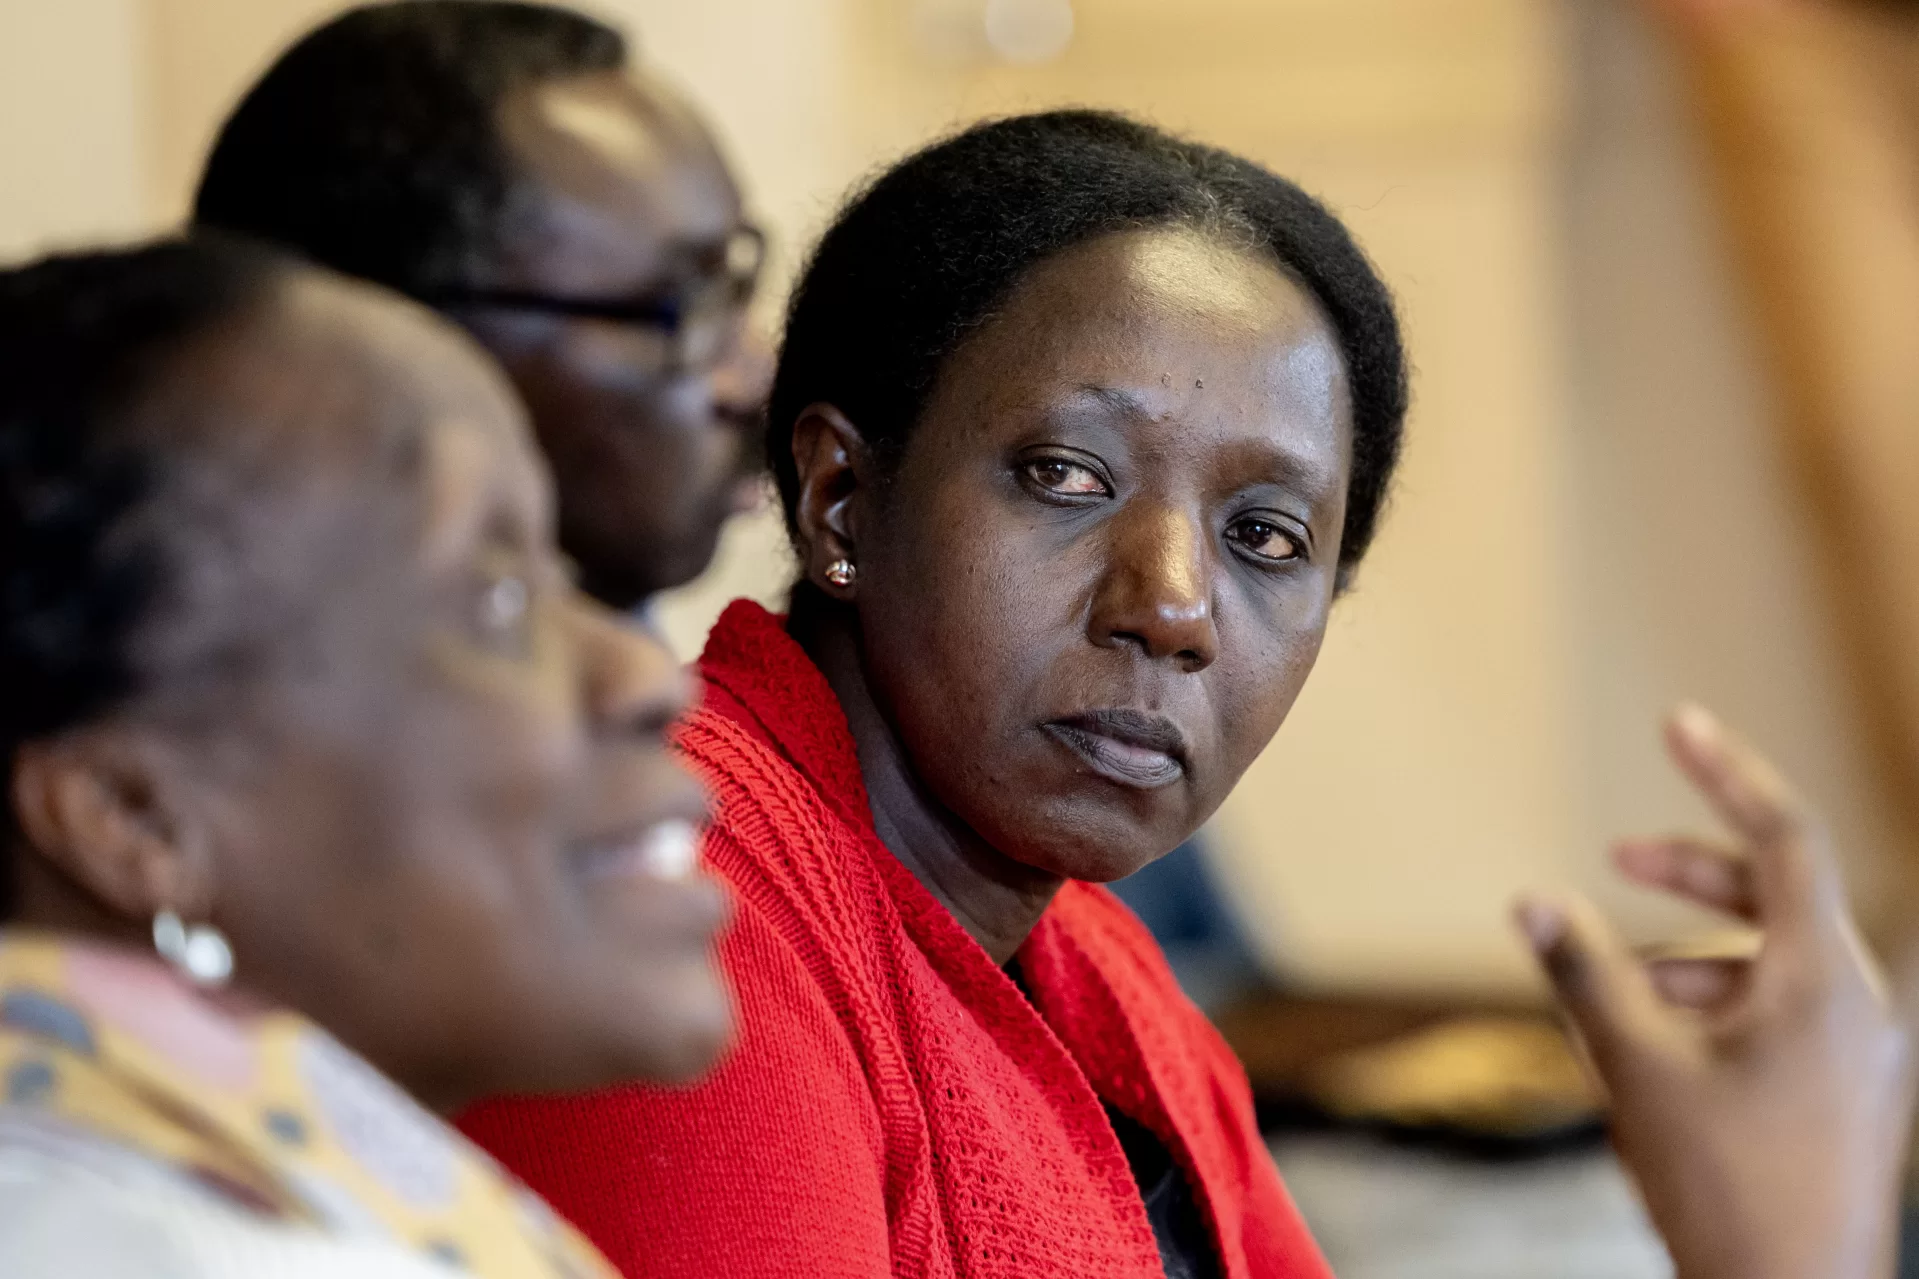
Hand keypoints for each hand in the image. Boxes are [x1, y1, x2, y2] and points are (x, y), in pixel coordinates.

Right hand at [1516, 705, 1913, 1278]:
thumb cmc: (1730, 1192)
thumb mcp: (1639, 1069)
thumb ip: (1583, 973)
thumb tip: (1529, 898)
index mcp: (1825, 981)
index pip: (1784, 837)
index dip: (1725, 771)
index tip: (1676, 720)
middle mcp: (1858, 1005)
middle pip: (1775, 895)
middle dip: (1689, 872)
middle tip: (1616, 862)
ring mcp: (1858, 1055)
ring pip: (1770, 961)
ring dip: (1687, 952)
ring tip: (1614, 986)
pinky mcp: (1843, 1095)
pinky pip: (1778, 1014)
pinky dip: (1713, 1002)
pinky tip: (1649, 1045)